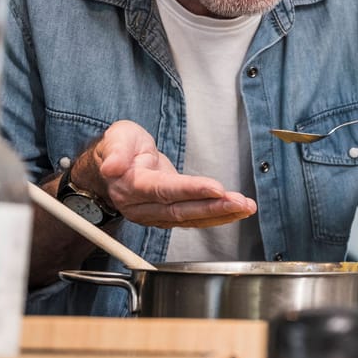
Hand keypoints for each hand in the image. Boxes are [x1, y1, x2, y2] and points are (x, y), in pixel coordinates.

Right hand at [80, 120, 256, 227]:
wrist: (112, 165)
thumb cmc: (119, 148)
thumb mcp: (116, 138)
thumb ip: (115, 151)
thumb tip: (112, 166)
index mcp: (132, 186)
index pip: (165, 190)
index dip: (191, 190)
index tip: (216, 188)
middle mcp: (143, 206)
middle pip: (181, 209)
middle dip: (213, 207)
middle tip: (240, 202)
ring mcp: (155, 214)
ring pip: (190, 218)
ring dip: (220, 214)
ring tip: (245, 207)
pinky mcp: (167, 215)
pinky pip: (193, 219)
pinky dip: (216, 217)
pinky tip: (235, 212)